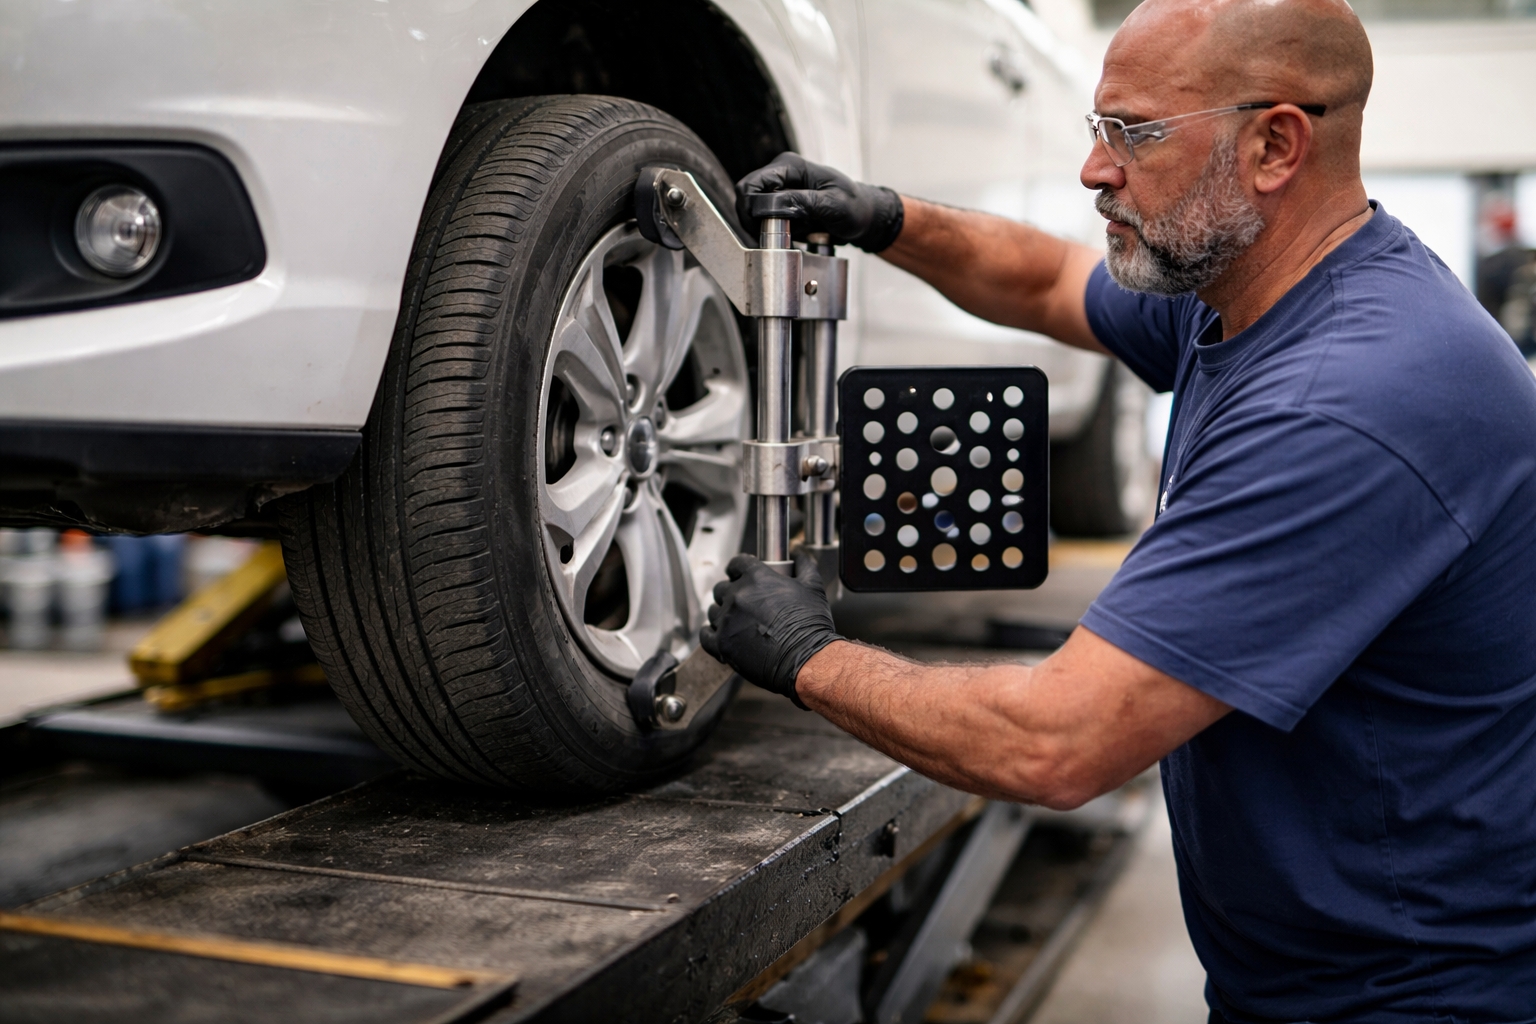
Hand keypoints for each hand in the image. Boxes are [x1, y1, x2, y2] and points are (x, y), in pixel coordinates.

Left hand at [700, 550, 841, 707]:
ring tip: (736, 623)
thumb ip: (804, 566)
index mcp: (757, 578)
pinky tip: (720, 635)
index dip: (737, 569)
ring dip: (722, 615)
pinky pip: (705, 636)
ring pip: (714, 611)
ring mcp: (727, 620)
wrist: (806, 659)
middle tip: (743, 604)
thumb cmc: (810, 625)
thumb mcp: (813, 587)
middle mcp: (738, 596)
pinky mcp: (722, 644)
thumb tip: (799, 555)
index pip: (737, 563)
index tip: (739, 574)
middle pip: (721, 588)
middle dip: (730, 593)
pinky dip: (710, 634)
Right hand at [735, 152, 904, 252]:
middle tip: (773, 237)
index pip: (753, 184)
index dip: (751, 207)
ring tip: (787, 235)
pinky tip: (789, 235)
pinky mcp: (781, 205)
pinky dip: (770, 232)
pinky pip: (763, 219)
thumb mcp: (833, 205)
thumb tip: (776, 203)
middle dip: (753, 219)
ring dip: (762, 227)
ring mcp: (779, 190)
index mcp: (791, 166)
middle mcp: (781, 174)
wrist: (864, 216)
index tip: (764, 227)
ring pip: (752, 210)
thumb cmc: (855, 206)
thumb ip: (804, 202)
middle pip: (747, 196)